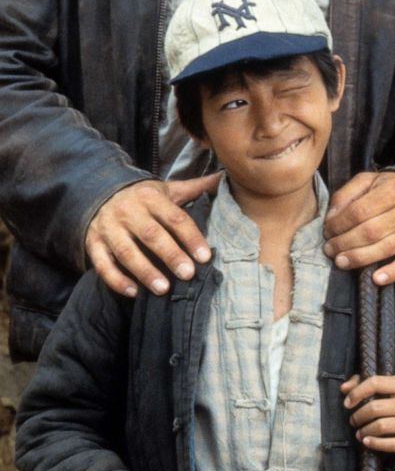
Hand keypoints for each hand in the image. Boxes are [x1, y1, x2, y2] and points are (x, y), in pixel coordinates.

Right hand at [85, 173, 222, 296]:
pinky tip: (133, 293)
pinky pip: (102, 264)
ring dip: (144, 271)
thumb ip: (196, 187)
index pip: (174, 217)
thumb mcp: (168, 190)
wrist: (100, 193)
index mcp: (150, 197)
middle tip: (188, 274)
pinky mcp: (93, 243)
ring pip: (126, 251)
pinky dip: (116, 280)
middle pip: (151, 234)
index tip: (205, 256)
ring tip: (163, 289)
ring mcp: (108, 227)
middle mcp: (128, 210)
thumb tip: (225, 177)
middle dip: (170, 255)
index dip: (190, 237)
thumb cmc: (143, 198)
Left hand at [323, 171, 394, 284]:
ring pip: (384, 249)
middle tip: (330, 249)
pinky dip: (392, 273)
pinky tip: (375, 278)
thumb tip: (331, 217)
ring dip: (359, 258)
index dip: (339, 224)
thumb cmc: (393, 188)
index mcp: (392, 191)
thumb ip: (347, 193)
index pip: (359, 211)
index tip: (327, 231)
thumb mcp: (370, 180)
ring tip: (341, 262)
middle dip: (344, 243)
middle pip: (369, 232)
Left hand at [342, 374, 394, 462]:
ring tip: (359, 433)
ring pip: (380, 426)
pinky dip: (374, 443)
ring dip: (364, 430)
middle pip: (376, 407)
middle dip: (359, 415)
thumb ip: (362, 384)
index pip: (376, 382)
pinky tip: (366, 442)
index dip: (357, 392)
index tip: (347, 403)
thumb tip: (344, 388)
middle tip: (353, 421)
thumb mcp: (385, 392)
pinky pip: (389, 444)